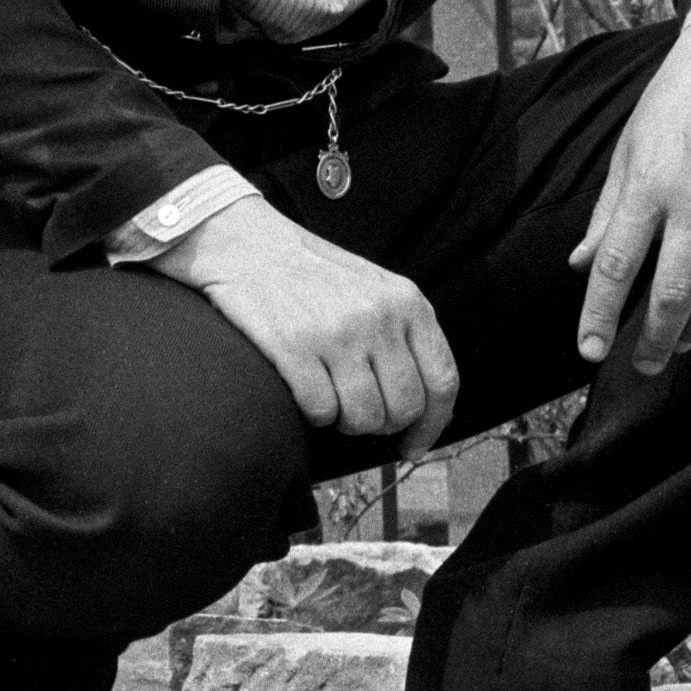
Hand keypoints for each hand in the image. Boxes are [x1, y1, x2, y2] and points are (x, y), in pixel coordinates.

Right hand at [155, 193, 460, 462]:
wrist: (247, 244)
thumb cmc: (311, 275)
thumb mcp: (375, 290)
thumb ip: (405, 336)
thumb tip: (426, 408)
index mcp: (407, 302)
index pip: (442, 381)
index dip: (431, 425)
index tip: (413, 446)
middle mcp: (378, 317)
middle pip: (402, 407)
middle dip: (379, 423)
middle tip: (355, 413)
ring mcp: (336, 332)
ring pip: (363, 417)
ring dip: (344, 420)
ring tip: (328, 399)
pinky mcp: (293, 346)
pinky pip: (320, 411)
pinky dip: (313, 413)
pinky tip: (303, 391)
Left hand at [572, 16, 690, 374]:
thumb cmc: (672, 107)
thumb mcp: (627, 152)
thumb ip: (608, 214)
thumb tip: (580, 265)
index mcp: (646, 188)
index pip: (614, 265)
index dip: (599, 313)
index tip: (589, 350)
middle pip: (670, 292)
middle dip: (651, 339)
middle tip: (639, 365)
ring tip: (675, 346)